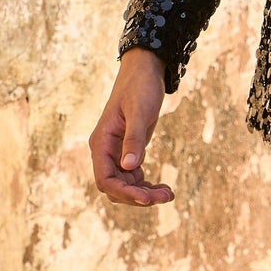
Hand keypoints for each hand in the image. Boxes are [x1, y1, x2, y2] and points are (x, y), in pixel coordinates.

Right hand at [89, 49, 174, 205]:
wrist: (145, 71)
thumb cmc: (140, 88)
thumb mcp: (139, 112)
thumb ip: (134, 139)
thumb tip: (129, 167)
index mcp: (101, 143)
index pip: (106, 179)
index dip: (124, 193)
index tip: (146, 199)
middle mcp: (105, 151)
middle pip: (115, 187)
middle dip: (138, 196)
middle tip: (166, 196)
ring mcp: (116, 153)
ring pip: (126, 185)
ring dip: (145, 194)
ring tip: (169, 194)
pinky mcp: (129, 152)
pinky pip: (134, 178)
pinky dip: (147, 185)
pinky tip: (165, 187)